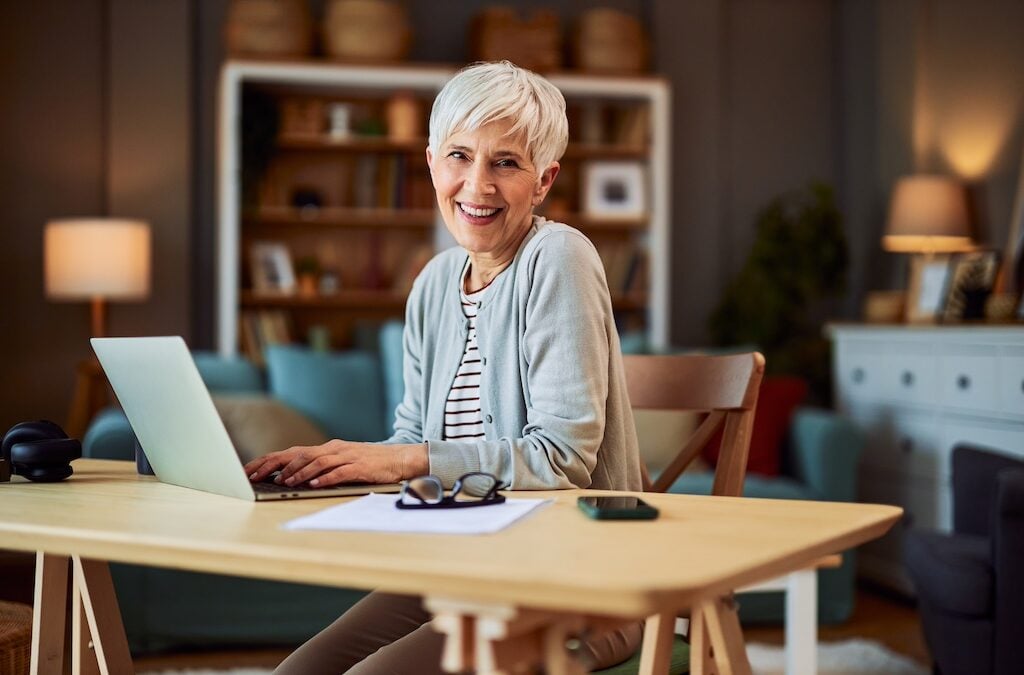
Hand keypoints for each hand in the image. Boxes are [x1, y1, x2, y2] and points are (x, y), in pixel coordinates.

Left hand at [243, 440, 428, 488]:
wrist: (400, 458)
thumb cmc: (370, 463)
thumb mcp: (342, 462)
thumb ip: (320, 467)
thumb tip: (292, 476)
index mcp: (327, 448)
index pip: (291, 452)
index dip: (269, 460)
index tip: (249, 469)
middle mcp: (334, 449)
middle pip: (298, 454)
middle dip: (274, 465)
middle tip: (255, 475)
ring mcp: (347, 456)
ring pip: (317, 462)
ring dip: (298, 472)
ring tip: (284, 481)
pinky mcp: (360, 467)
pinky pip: (339, 472)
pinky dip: (325, 478)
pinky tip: (314, 485)